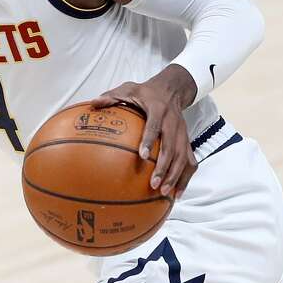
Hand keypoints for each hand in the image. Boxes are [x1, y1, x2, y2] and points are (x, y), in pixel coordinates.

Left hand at [91, 67, 197, 198]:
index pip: (155, 126)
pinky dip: (185, 178)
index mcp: (158, 109)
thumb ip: (111, 97)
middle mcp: (173, 123)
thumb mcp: (128, 89)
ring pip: (183, 157)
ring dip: (175, 176)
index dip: (149, 140)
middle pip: (171, 147)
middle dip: (164, 167)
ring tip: (164, 192)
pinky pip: (190, 161)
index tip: (141, 155)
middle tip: (153, 184)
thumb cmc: (146, 92)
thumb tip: (93, 103)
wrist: (172, 89)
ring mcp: (182, 134)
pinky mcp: (186, 141)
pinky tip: (176, 193)